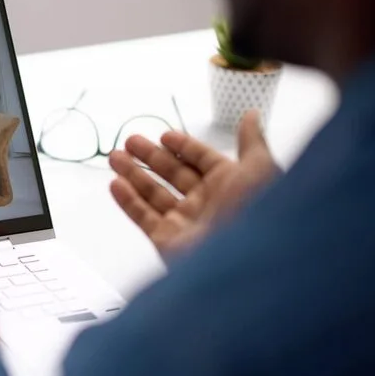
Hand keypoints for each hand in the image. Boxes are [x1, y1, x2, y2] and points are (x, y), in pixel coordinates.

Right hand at [108, 110, 279, 257]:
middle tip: (129, 141)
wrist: (247, 260)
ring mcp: (185, 222)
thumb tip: (252, 114)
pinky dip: (128, 201)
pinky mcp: (168, 240)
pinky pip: (144, 218)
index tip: (164, 136)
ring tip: (114, 156)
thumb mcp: (260, 167)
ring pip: (154, 194)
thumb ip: (251, 141)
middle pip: (173, 174)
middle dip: (151, 157)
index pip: (202, 160)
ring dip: (133, 174)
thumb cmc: (257, 211)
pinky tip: (116, 184)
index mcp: (230, 184)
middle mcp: (206, 203)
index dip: (184, 147)